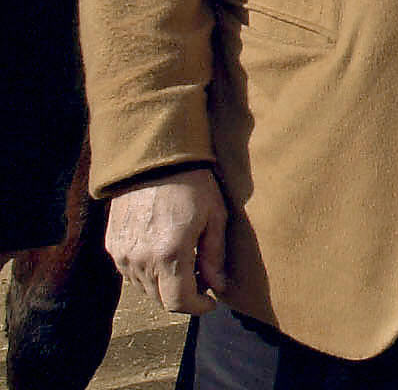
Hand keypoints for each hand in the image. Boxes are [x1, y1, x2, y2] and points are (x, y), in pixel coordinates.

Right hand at [105, 168, 227, 314]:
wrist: (152, 158)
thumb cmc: (192, 183)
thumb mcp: (214, 215)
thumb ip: (214, 255)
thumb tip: (218, 285)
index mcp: (170, 254)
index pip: (178, 302)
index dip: (197, 307)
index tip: (211, 301)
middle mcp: (141, 260)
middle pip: (160, 299)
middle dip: (183, 295)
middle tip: (202, 278)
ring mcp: (122, 255)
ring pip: (144, 288)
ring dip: (165, 284)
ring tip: (185, 262)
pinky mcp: (112, 246)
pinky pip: (130, 272)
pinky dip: (148, 271)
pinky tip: (163, 252)